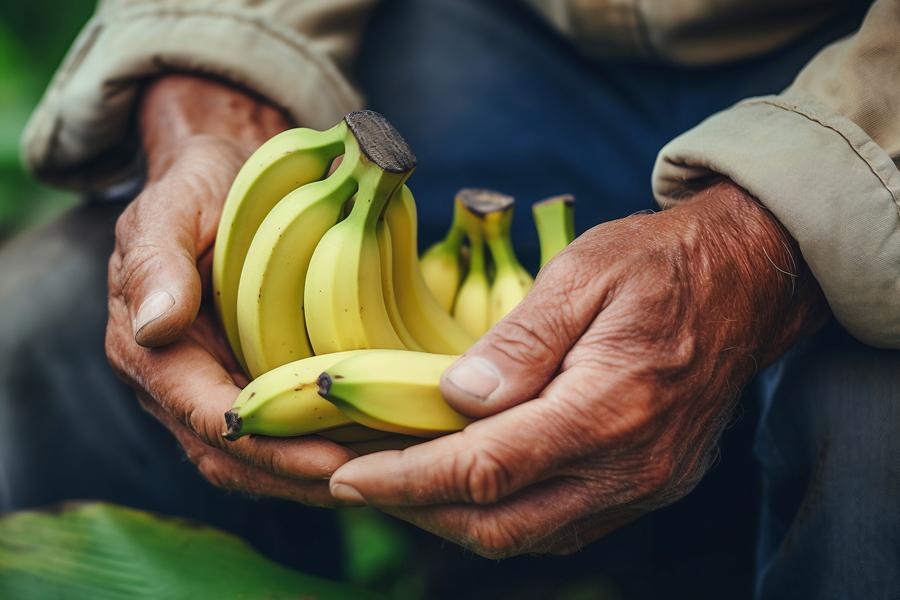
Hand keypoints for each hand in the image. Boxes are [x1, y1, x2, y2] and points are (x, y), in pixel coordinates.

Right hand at [105, 75, 357, 505]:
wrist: (221, 178)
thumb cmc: (198, 188)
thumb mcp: (170, 208)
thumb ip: (155, 263)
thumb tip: (154, 327)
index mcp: (147, 347)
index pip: (203, 415)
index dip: (265, 444)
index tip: (327, 458)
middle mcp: (173, 383)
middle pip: (229, 455)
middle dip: (295, 474)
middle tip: (368, 479)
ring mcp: (209, 388)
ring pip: (252, 459)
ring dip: (308, 475)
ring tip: (376, 476)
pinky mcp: (242, 383)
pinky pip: (272, 433)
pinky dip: (313, 450)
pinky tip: (365, 450)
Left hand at [328, 181, 828, 554]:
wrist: (747, 281)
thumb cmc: (661, 264)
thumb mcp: (584, 274)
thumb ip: (520, 343)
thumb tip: (455, 399)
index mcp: (612, 407)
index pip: (487, 467)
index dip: (408, 479)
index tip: (347, 475)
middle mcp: (632, 467)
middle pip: (501, 524)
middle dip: (416, 510)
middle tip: (355, 480)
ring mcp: (644, 486)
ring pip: (527, 536)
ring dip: (452, 518)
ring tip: (397, 484)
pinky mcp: (647, 486)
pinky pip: (559, 525)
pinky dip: (501, 514)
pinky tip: (465, 484)